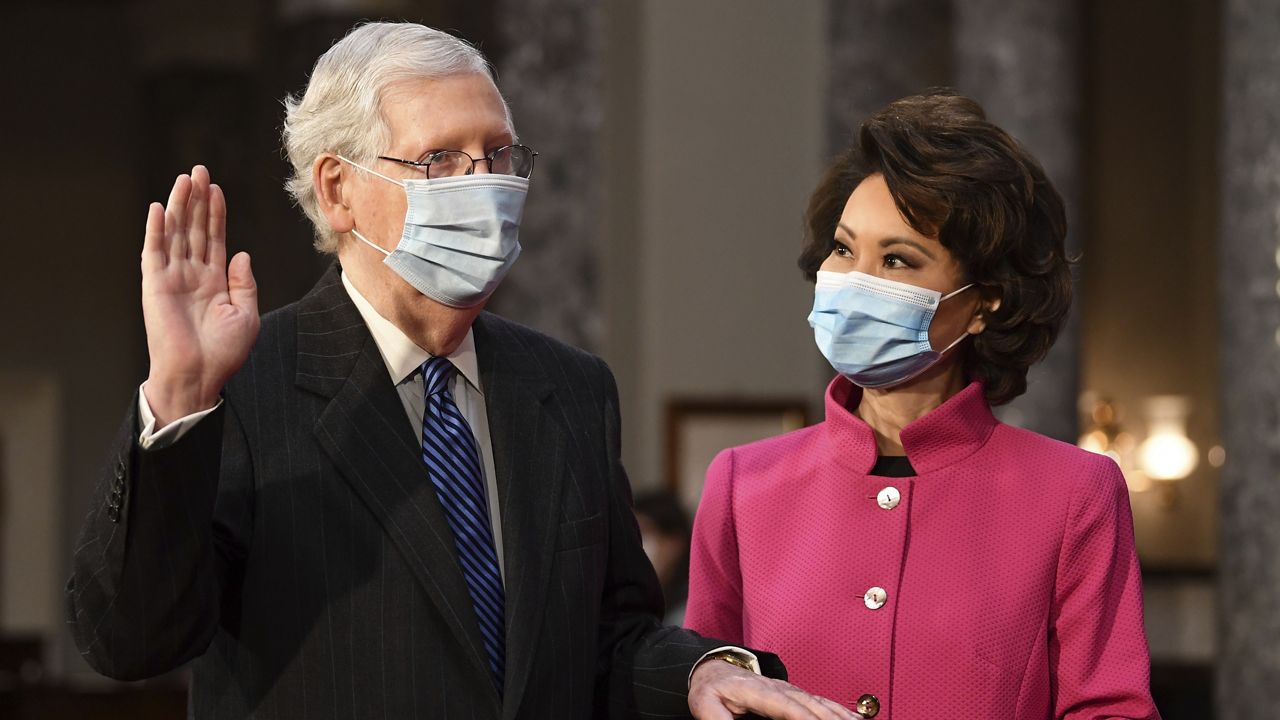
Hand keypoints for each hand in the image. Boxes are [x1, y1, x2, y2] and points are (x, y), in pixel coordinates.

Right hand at [141, 165, 259, 427]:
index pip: (213, 238)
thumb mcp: (246, 314)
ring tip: (184, 179)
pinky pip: (154, 252)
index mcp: (213, 281)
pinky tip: (157, 208)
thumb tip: (241, 253)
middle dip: (197, 200)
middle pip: (193, 228)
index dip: (215, 214)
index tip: (217, 189)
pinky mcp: (155, 285)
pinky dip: (155, 230)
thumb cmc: (223, 352)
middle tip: (199, 170)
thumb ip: (244, 282)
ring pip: (175, 233)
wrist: (199, 376)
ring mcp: (172, 278)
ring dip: (178, 205)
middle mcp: (192, 274)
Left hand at [688, 658, 860, 719]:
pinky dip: (838, 710)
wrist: (716, 668)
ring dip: (838, 715)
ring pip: (818, 702)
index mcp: (756, 690)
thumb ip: (717, 719)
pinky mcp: (794, 693)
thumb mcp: (705, 704)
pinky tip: (852, 718)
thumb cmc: (711, 689)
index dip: (800, 715)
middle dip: (828, 718)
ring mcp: (788, 689)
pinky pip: (820, 700)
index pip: (783, 704)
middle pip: (808, 704)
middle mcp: (777, 688)